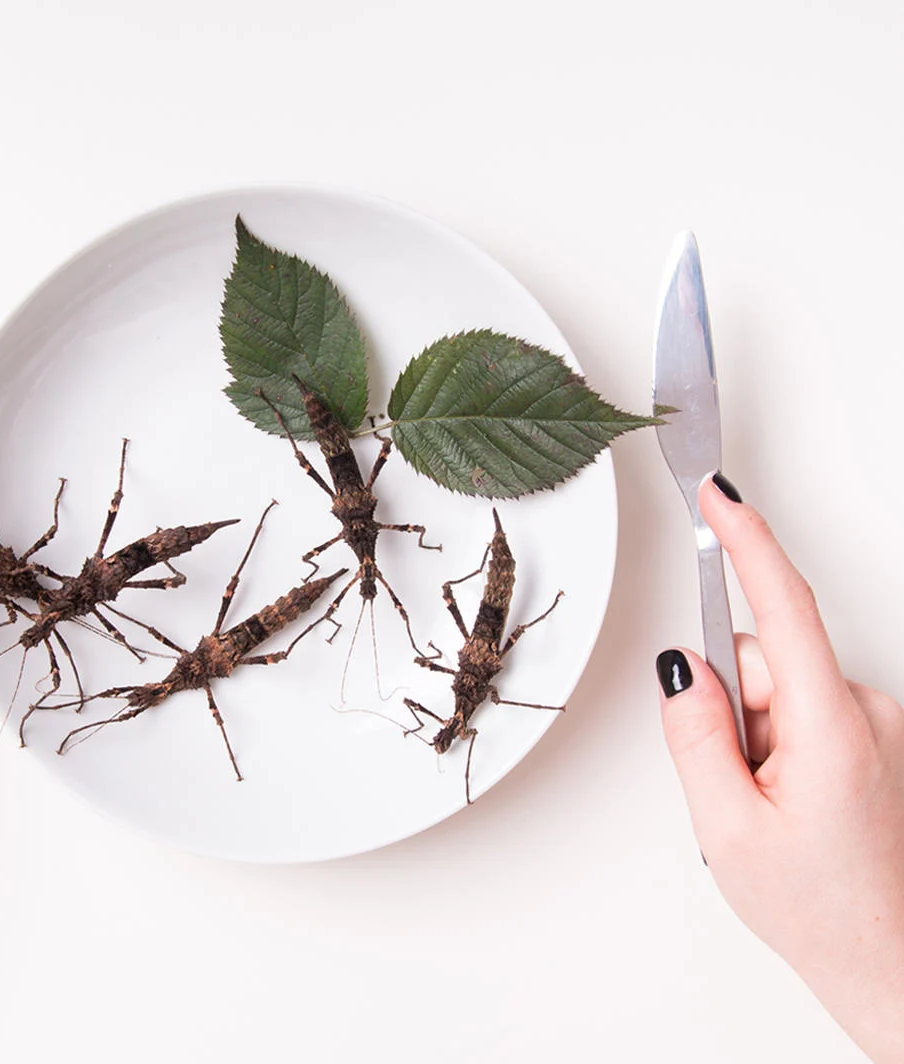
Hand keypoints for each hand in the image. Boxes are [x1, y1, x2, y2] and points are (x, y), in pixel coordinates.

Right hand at [657, 474, 903, 1062]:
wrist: (888, 964)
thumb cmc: (823, 910)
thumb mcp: (726, 828)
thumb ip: (696, 734)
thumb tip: (682, 667)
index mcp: (832, 728)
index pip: (784, 608)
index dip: (749, 541)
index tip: (718, 493)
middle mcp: (868, 712)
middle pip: (765, 659)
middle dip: (731, 706)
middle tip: (733, 785)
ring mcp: (878, 726)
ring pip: (779, 689)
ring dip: (755, 734)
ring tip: (767, 806)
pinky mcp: (876, 739)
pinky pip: (802, 711)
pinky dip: (778, 744)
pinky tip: (788, 802)